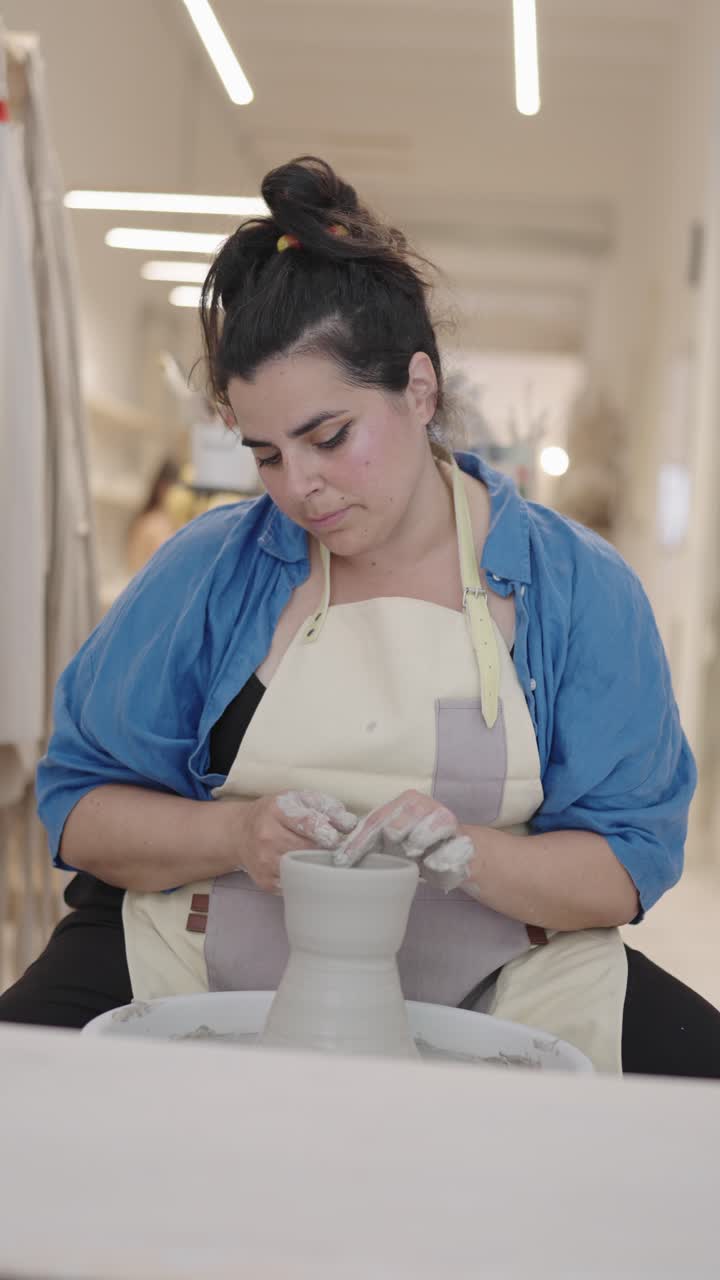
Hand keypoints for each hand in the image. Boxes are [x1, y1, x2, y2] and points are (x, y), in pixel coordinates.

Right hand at [235, 791, 357, 891]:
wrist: (240, 833)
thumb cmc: (275, 814)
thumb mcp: (297, 799)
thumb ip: (326, 807)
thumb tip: (349, 823)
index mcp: (277, 811)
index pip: (307, 823)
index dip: (328, 832)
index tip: (338, 838)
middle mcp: (267, 836)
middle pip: (307, 850)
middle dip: (327, 852)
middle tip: (339, 852)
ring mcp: (265, 862)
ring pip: (303, 871)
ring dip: (319, 867)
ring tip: (325, 862)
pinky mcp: (265, 882)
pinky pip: (295, 885)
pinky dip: (306, 880)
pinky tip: (309, 871)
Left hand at [334, 790, 474, 890]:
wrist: (455, 853)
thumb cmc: (415, 846)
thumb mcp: (390, 842)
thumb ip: (369, 843)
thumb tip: (336, 858)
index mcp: (404, 801)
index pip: (375, 821)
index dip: (357, 843)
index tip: (342, 863)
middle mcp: (424, 804)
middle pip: (396, 826)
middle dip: (391, 840)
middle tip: (392, 852)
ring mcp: (444, 820)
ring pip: (420, 836)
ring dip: (415, 847)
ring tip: (412, 854)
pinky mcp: (462, 840)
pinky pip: (445, 852)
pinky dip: (436, 860)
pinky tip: (431, 863)